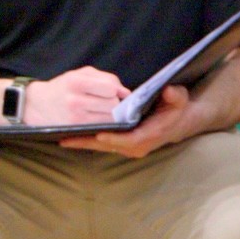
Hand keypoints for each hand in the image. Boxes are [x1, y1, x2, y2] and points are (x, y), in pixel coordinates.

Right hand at [22, 66, 128, 125]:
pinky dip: (103, 123)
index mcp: (76, 82)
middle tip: (105, 103)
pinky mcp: (75, 128)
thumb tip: (126, 93)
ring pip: (109, 118)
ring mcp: (75, 116)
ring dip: (110, 115)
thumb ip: (105, 78)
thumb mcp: (78, 74)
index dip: (115, 91)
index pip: (110, 88)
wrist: (35, 105)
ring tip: (100, 112)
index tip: (111, 93)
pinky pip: (101, 127)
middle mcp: (75, 100)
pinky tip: (97, 119)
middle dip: (113, 104)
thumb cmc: (62, 88)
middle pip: (112, 104)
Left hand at [61, 85, 196, 157]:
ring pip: (102, 146)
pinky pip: (100, 143)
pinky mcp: (120, 144)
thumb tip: (168, 91)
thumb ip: (174, 96)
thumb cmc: (174, 107)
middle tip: (66, 138)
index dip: (114, 139)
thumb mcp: (178, 99)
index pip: (130, 140)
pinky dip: (86, 140)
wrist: (177, 120)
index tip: (99, 135)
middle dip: (88, 142)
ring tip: (61, 137)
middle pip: (108, 146)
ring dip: (82, 142)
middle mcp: (136, 145)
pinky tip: (68, 135)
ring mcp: (127, 147)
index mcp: (150, 135)